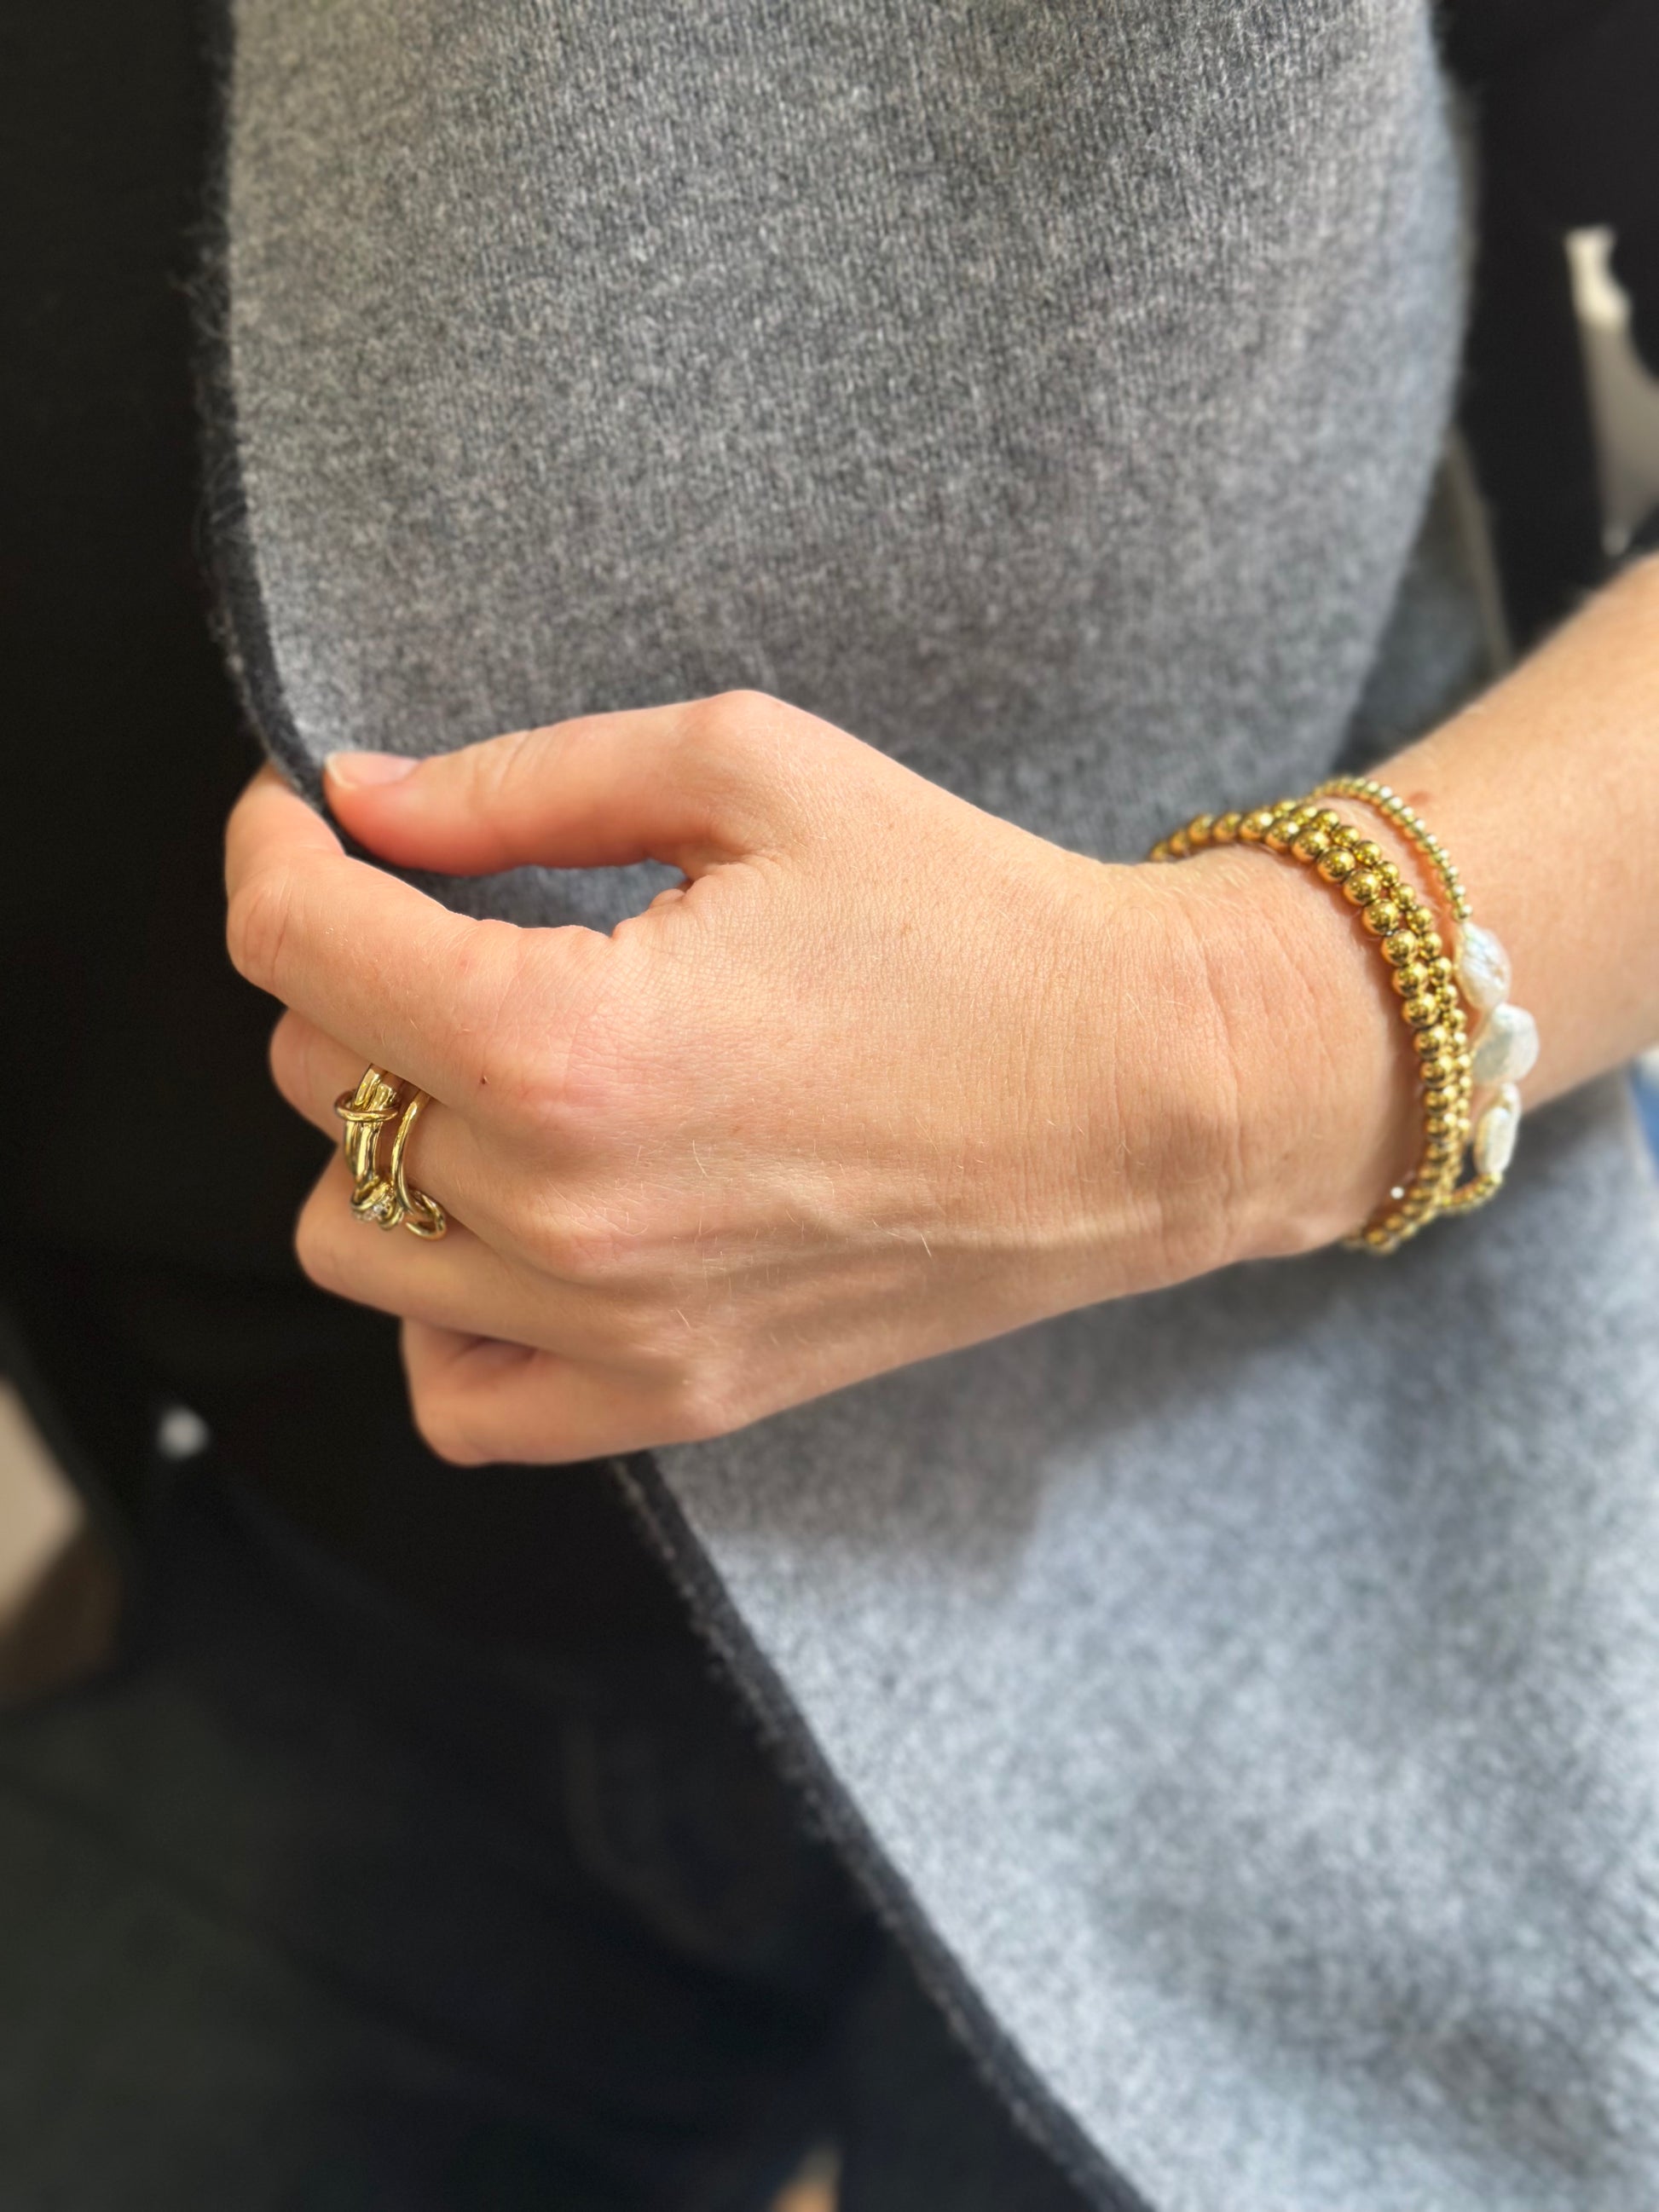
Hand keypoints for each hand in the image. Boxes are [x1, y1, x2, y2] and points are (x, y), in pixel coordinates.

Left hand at [225, 692, 1400, 1462]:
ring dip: (380, 1131)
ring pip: (347, 1237)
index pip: (293, 943)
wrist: (1149, 1093)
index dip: (271, 845)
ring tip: (497, 1065)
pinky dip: (442, 1308)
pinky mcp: (671, 1401)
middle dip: (353, 968)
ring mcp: (613, 1332)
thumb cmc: (970, 915)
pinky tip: (520, 1218)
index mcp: (566, 1041)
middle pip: (310, 1078)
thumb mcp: (747, 772)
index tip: (310, 811)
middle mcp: (564, 1213)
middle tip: (460, 913)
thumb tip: (359, 800)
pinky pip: (452, 1396)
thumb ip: (519, 784)